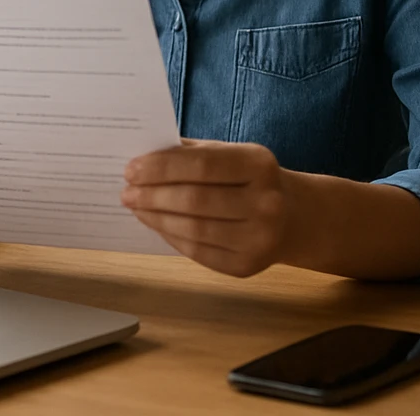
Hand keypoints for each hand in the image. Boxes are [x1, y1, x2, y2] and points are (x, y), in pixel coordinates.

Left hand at [121, 139, 289, 276]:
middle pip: (194, 200)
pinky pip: (198, 252)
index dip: (161, 168)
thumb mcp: (229, 154)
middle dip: (152, 195)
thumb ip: (190, 153)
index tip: (131, 169)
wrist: (292, 217)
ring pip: (194, 229)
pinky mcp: (247, 266)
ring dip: (156, 218)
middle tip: (126, 192)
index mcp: (258, 164)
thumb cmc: (248, 178)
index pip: (201, 165)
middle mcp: (265, 203)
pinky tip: (155, 224)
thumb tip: (142, 158)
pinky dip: (171, 237)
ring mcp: (259, 238)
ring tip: (136, 207)